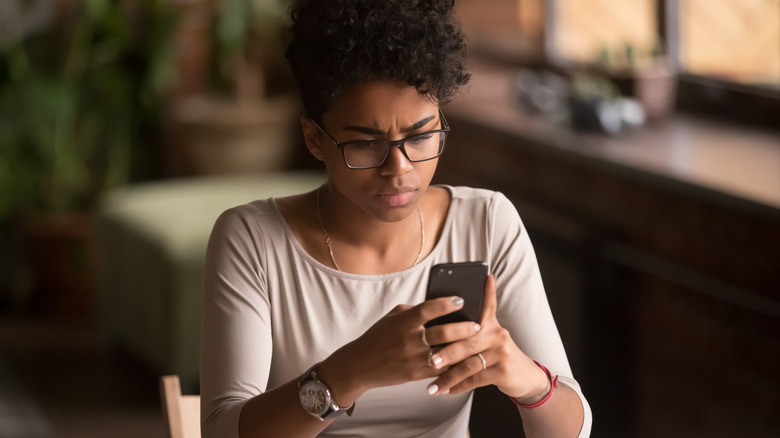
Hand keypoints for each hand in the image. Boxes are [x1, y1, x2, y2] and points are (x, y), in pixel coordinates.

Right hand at [318, 294, 479, 405]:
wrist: (360, 365)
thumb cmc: (378, 337)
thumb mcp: (392, 318)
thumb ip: (414, 311)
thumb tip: (438, 306)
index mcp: (403, 322)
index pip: (428, 309)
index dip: (446, 304)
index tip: (461, 300)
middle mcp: (409, 340)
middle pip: (442, 332)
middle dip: (463, 328)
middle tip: (478, 325)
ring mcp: (413, 358)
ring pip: (445, 353)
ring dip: (462, 348)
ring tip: (476, 343)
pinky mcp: (415, 374)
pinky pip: (440, 370)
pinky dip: (454, 365)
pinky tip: (465, 360)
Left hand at [423, 275, 548, 399]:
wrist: (523, 375)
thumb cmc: (495, 354)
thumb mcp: (488, 337)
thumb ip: (469, 329)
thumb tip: (440, 321)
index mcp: (490, 323)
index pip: (487, 304)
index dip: (487, 290)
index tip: (484, 277)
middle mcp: (498, 334)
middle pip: (467, 341)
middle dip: (446, 352)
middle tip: (429, 360)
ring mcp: (502, 352)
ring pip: (469, 364)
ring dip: (448, 377)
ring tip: (432, 386)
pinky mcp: (503, 371)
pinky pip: (475, 379)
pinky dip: (458, 387)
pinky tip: (445, 391)